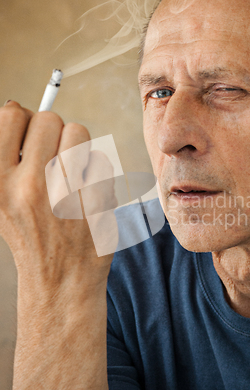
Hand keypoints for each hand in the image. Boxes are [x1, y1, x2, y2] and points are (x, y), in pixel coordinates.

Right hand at [0, 101, 116, 295]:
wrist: (60, 281)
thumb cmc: (31, 234)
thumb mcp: (0, 200)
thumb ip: (6, 155)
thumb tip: (17, 108)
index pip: (11, 116)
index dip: (24, 117)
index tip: (31, 132)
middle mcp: (30, 186)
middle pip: (50, 119)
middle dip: (54, 131)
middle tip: (54, 154)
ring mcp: (66, 194)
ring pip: (79, 133)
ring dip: (76, 147)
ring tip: (71, 172)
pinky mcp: (96, 201)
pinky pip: (100, 159)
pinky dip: (94, 171)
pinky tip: (85, 192)